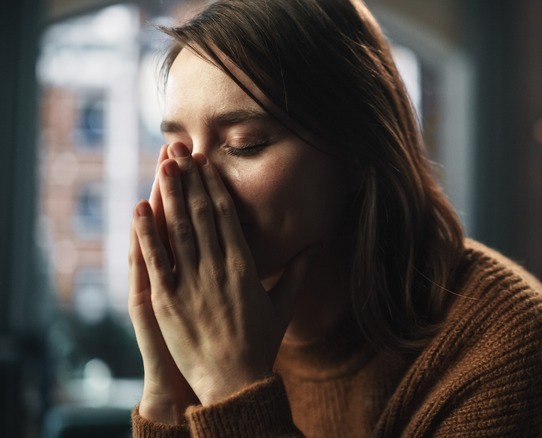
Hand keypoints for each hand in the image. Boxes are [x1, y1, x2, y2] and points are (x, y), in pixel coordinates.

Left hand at [132, 143, 319, 405]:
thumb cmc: (260, 345)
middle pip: (200, 214)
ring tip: (162, 165)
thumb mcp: (283, 305)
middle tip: (178, 149)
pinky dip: (146, 232)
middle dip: (188, 179)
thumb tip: (318, 246)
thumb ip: (299, 272)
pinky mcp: (168, 301)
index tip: (205, 163)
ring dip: (168, 194)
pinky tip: (139, 207)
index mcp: (244, 266)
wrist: (235, 382)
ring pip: (177, 229)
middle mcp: (217, 268)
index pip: (226, 216)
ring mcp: (190, 283)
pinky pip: (155, 260)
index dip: (213, 186)